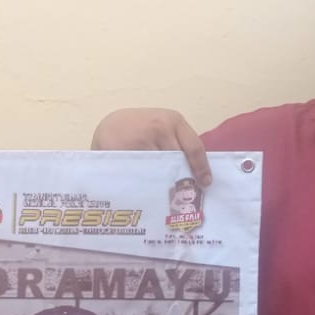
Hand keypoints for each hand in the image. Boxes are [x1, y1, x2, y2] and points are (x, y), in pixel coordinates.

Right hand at [90, 107, 210, 187]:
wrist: (109, 125)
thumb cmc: (140, 128)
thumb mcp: (162, 126)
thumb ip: (177, 141)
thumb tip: (196, 170)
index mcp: (174, 121)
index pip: (195, 148)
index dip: (201, 168)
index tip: (205, 183)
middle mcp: (160, 128)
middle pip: (179, 161)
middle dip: (184, 178)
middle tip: (187, 193)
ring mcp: (143, 140)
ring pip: (162, 170)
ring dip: (167, 182)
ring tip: (169, 193)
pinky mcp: (127, 152)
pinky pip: (144, 173)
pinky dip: (149, 182)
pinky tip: (150, 188)